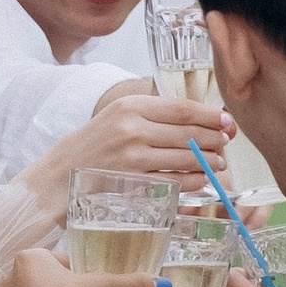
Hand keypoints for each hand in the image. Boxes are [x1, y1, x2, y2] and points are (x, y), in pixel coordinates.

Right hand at [74, 84, 233, 179]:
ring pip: (186, 156)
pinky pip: (175, 179)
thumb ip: (151, 114)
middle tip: (227, 142)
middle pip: (189, 132)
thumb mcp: (116, 117)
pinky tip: (202, 178)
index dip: (211, 116)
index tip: (227, 121)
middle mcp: (133, 127)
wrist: (58, 177)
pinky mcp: (135, 180)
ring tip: (219, 162)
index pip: (183, 108)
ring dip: (209, 161)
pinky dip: (194, 180)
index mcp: (131, 106)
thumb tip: (196, 118)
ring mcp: (134, 155)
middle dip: (215, 138)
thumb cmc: (90, 147)